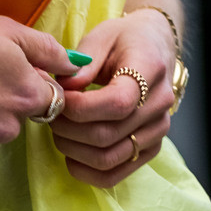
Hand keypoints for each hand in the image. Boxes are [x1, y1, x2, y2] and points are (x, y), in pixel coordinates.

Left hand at [49, 9, 178, 188]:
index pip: (117, 103)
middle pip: (108, 134)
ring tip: (58, 130)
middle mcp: (160, 105)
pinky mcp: (151, 148)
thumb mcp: (102, 36)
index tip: (59, 98)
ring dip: (73, 150)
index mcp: (150, 70)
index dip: (80, 107)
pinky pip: (117, 174)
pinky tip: (71, 156)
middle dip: (68, 128)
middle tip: (50, 114)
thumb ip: (83, 62)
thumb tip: (64, 89)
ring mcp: (158, 130)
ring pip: (110, 158)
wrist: (154, 48)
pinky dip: (88, 172)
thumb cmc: (124, 40)